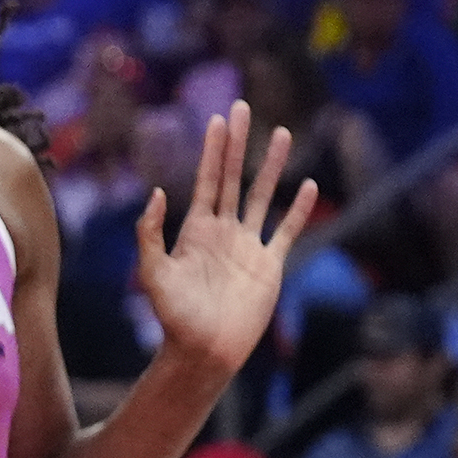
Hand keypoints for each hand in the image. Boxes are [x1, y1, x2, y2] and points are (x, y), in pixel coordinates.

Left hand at [138, 99, 314, 370]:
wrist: (204, 350)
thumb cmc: (174, 315)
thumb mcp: (153, 272)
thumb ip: (150, 233)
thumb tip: (157, 192)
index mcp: (195, 228)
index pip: (207, 178)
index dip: (212, 149)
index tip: (217, 118)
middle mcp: (223, 230)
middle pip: (235, 177)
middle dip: (239, 143)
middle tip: (242, 107)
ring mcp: (248, 245)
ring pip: (263, 196)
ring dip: (272, 166)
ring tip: (282, 134)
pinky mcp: (270, 265)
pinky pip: (287, 231)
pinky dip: (298, 210)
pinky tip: (307, 185)